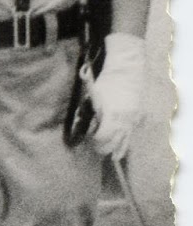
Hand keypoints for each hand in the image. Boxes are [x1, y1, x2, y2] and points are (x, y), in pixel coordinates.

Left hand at [88, 33, 146, 160]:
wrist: (128, 69)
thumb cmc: (107, 80)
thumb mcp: (94, 94)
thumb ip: (92, 111)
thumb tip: (88, 125)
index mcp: (112, 113)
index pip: (102, 137)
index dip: (94, 141)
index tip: (90, 138)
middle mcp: (124, 119)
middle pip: (113, 144)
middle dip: (103, 148)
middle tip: (95, 147)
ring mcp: (133, 120)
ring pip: (125, 143)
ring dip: (115, 150)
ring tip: (108, 156)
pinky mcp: (138, 117)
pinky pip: (131, 136)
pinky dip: (124, 144)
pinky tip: (119, 152)